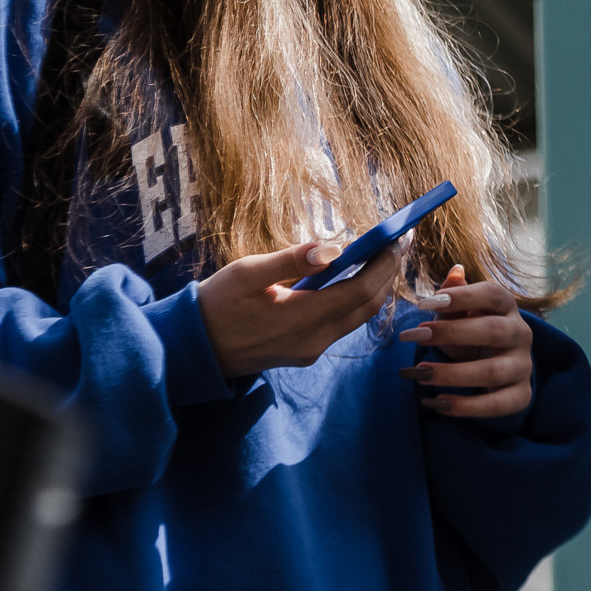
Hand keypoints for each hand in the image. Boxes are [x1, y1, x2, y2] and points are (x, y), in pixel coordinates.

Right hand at [196, 241, 400, 377]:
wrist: (193, 351)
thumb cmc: (215, 305)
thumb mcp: (246, 273)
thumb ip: (291, 260)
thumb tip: (333, 248)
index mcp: (301, 319)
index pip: (360, 291)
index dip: (383, 265)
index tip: (396, 237)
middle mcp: (313, 341)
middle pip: (367, 307)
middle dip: (386, 274)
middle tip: (397, 241)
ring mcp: (310, 350)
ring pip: (357, 318)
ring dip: (373, 287)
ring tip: (381, 255)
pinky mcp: (304, 352)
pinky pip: (341, 324)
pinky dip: (354, 299)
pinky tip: (352, 276)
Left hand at [396, 266, 533, 418]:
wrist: (497, 364)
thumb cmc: (472, 329)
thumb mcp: (461, 311)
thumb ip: (455, 294)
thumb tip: (455, 271)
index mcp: (507, 306)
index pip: (492, 294)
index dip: (461, 297)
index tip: (423, 304)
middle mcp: (521, 333)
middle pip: (494, 331)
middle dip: (451, 334)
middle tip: (415, 337)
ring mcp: (523, 366)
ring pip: (492, 372)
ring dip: (452, 374)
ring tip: (419, 373)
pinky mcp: (520, 395)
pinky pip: (496, 404)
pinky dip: (466, 406)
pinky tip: (437, 403)